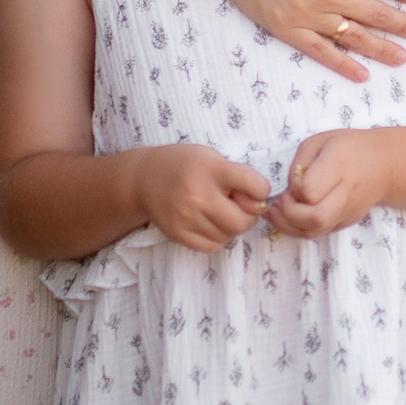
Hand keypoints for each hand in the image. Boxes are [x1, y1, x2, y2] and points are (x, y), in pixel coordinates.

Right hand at [134, 145, 269, 250]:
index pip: (255, 185)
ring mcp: (186, 217)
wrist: (144, 178)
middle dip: (247, 216)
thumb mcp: (212, 158)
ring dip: (231, 227)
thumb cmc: (186, 165)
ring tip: (219, 212)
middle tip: (238, 206)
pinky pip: (212, 246)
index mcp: (211, 169)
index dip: (261, 190)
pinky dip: (217, 237)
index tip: (254, 189)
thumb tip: (258, 205)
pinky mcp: (178, 234)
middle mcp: (198, 194)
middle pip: (242, 221)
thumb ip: (237, 177)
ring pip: (228, 236)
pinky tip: (209, 223)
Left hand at [266, 130, 388, 238]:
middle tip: (280, 199)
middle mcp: (346, 194)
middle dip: (289, 213)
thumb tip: (289, 189)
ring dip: (288, 225)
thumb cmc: (348, 148)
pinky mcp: (344, 223)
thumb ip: (300, 163)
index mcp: (339, 167)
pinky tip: (288, 216)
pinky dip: (297, 229)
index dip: (295, 188)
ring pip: (314, 232)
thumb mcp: (320, 141)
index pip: (310, 190)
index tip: (294, 178)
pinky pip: (318, 233)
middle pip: (316, 218)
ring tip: (276, 211)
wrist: (383, 166)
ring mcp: (347, 212)